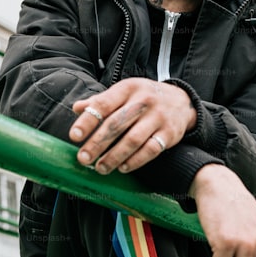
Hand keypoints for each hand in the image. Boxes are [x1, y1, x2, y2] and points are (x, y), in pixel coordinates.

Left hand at [70, 78, 196, 174]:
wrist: (181, 101)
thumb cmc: (144, 98)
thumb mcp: (124, 93)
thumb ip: (101, 101)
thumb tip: (77, 108)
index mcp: (127, 88)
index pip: (103, 104)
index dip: (87, 121)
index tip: (74, 136)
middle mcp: (143, 101)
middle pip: (116, 124)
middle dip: (97, 144)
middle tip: (83, 159)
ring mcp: (158, 117)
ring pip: (133, 140)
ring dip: (114, 157)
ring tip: (100, 168)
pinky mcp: (170, 133)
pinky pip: (151, 150)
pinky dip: (135, 161)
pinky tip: (123, 168)